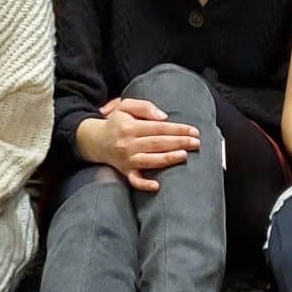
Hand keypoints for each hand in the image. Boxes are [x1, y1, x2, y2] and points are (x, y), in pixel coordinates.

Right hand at [77, 98, 199, 192]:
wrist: (95, 140)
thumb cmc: (116, 122)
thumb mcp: (126, 106)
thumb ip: (145, 107)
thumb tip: (164, 117)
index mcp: (130, 126)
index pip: (158, 127)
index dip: (177, 129)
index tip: (193, 131)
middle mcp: (128, 143)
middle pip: (157, 143)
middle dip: (179, 142)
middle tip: (196, 143)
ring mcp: (127, 159)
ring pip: (150, 160)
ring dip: (167, 159)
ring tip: (184, 156)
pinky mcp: (125, 171)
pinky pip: (134, 180)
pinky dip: (144, 184)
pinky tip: (157, 185)